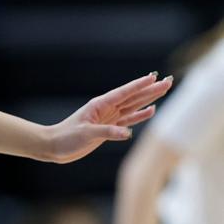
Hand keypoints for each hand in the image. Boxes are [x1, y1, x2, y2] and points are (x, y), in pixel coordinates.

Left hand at [44, 73, 172, 162]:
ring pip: (133, 106)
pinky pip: (128, 119)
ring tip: (164, 89)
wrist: (54, 147)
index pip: (123, 93)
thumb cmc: (66, 138)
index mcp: (99, 105)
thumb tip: (127, 133)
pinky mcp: (109, 128)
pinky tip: (151, 110)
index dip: (139, 85)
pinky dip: (140, 115)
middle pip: (133, 97)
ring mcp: (108, 118)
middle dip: (150, 89)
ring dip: (149, 99)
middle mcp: (106, 109)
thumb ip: (107, 132)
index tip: (154, 77)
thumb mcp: (85, 134)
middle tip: (169, 80)